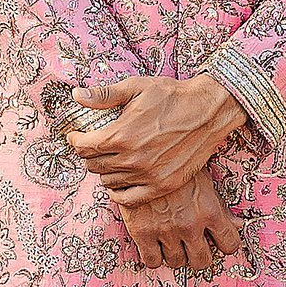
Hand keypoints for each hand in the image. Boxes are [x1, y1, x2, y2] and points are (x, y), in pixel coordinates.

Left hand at [67, 73, 249, 217]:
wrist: (209, 111)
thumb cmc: (172, 96)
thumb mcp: (136, 88)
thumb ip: (104, 95)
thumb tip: (76, 95)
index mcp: (121, 135)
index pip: (84, 146)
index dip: (76, 140)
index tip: (77, 135)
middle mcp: (133, 159)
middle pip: (94, 165)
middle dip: (88, 154)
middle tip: (94, 145)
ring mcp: (148, 175)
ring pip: (109, 181)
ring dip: (103, 171)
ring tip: (109, 159)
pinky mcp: (163, 185)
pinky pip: (129, 199)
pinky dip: (118, 193)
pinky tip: (119, 182)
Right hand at [112, 173, 244, 273]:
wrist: (141, 152)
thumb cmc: (175, 160)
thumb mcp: (204, 178)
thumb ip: (220, 205)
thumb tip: (237, 224)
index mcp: (210, 210)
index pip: (229, 244)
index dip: (224, 244)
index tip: (217, 240)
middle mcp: (190, 225)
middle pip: (202, 261)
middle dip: (199, 254)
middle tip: (192, 243)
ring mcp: (166, 231)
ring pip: (177, 263)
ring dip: (176, 254)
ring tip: (172, 241)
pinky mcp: (142, 232)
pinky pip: (152, 261)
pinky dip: (154, 256)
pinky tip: (154, 244)